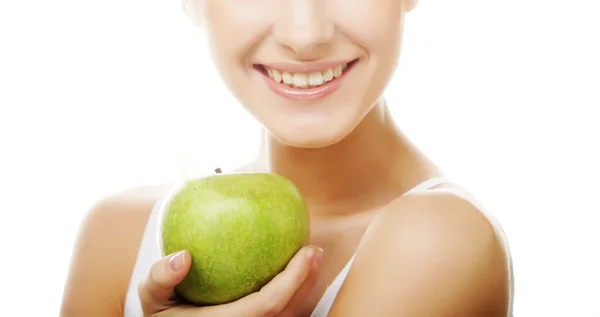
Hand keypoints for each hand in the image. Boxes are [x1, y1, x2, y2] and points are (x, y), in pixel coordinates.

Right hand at [137, 245, 323, 316]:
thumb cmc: (161, 315)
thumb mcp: (151, 299)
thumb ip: (160, 279)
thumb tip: (182, 257)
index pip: (268, 306)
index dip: (293, 280)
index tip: (307, 251)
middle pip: (288, 312)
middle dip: (308, 282)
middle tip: (315, 249)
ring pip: (290, 316)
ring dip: (306, 288)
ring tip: (312, 259)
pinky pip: (282, 315)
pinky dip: (294, 295)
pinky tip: (296, 272)